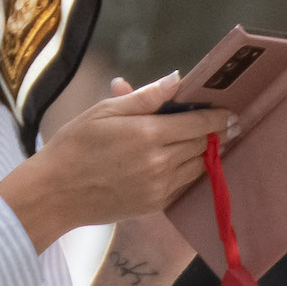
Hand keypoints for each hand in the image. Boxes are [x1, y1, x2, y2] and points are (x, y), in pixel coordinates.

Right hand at [0, 74, 232, 253]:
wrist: (55, 193)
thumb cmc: (75, 145)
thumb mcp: (105, 111)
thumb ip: (145, 96)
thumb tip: (177, 79)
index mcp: (148, 135)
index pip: (198, 123)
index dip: (218, 115)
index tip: (231, 109)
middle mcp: (160, 163)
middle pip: (203, 145)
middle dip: (216, 132)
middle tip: (226, 121)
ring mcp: (159, 188)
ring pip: (198, 166)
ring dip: (207, 152)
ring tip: (211, 139)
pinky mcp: (154, 206)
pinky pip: (184, 185)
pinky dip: (191, 171)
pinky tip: (188, 160)